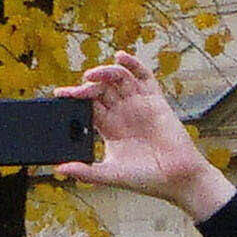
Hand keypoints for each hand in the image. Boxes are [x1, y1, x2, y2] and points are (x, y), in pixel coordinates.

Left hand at [62, 51, 235, 221]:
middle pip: (100, 89)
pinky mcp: (155, 100)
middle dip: (87, 87)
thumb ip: (86, 172)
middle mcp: (122, 112)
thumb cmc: (146, 179)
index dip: (73, 97)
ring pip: (118, 79)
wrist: (177, 179)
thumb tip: (59, 169)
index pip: (87, 105)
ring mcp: (138, 104)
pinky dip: (133, 64)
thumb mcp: (111, 174)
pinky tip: (121, 57)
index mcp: (109, 127)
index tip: (60, 95)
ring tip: (91, 76)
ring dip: (103, 73)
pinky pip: (144, 76)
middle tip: (76, 92)